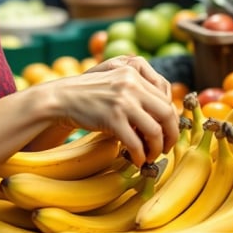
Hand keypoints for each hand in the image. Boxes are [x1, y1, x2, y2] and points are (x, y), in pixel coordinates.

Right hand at [39, 56, 178, 166]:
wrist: (61, 97)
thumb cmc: (88, 92)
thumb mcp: (113, 77)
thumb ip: (136, 85)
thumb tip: (163, 108)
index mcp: (134, 71)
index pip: (165, 96)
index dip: (171, 116)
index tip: (167, 129)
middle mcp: (131, 84)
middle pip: (166, 112)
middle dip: (171, 134)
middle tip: (167, 146)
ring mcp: (122, 101)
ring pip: (155, 130)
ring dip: (157, 148)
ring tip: (152, 155)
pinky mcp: (112, 119)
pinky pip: (135, 143)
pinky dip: (140, 155)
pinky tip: (137, 160)